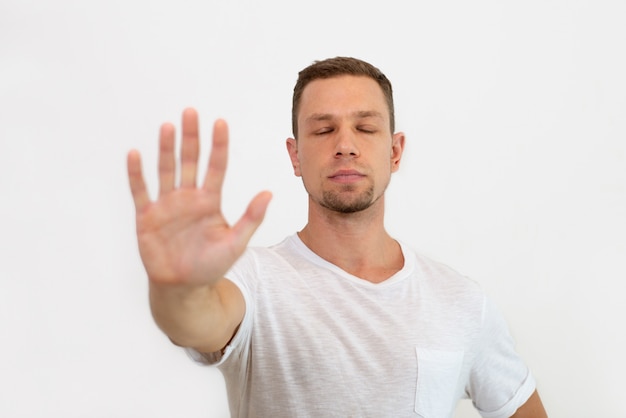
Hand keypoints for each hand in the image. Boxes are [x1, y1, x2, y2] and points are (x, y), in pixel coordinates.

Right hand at [127, 108, 271, 285]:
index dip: (218, 145)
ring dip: (166, 149)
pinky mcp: (147, 216)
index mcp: (210, 201)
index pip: (216, 167)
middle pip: (190, 161)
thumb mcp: (236, 243)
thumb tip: (269, 193)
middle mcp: (188, 197)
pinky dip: (137, 174)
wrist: (183, 287)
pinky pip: (141, 191)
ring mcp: (166, 205)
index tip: (220, 122)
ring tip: (168, 127)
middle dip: (191, 137)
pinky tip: (135, 154)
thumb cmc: (211, 265)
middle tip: (191, 113)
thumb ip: (251, 218)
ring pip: (166, 170)